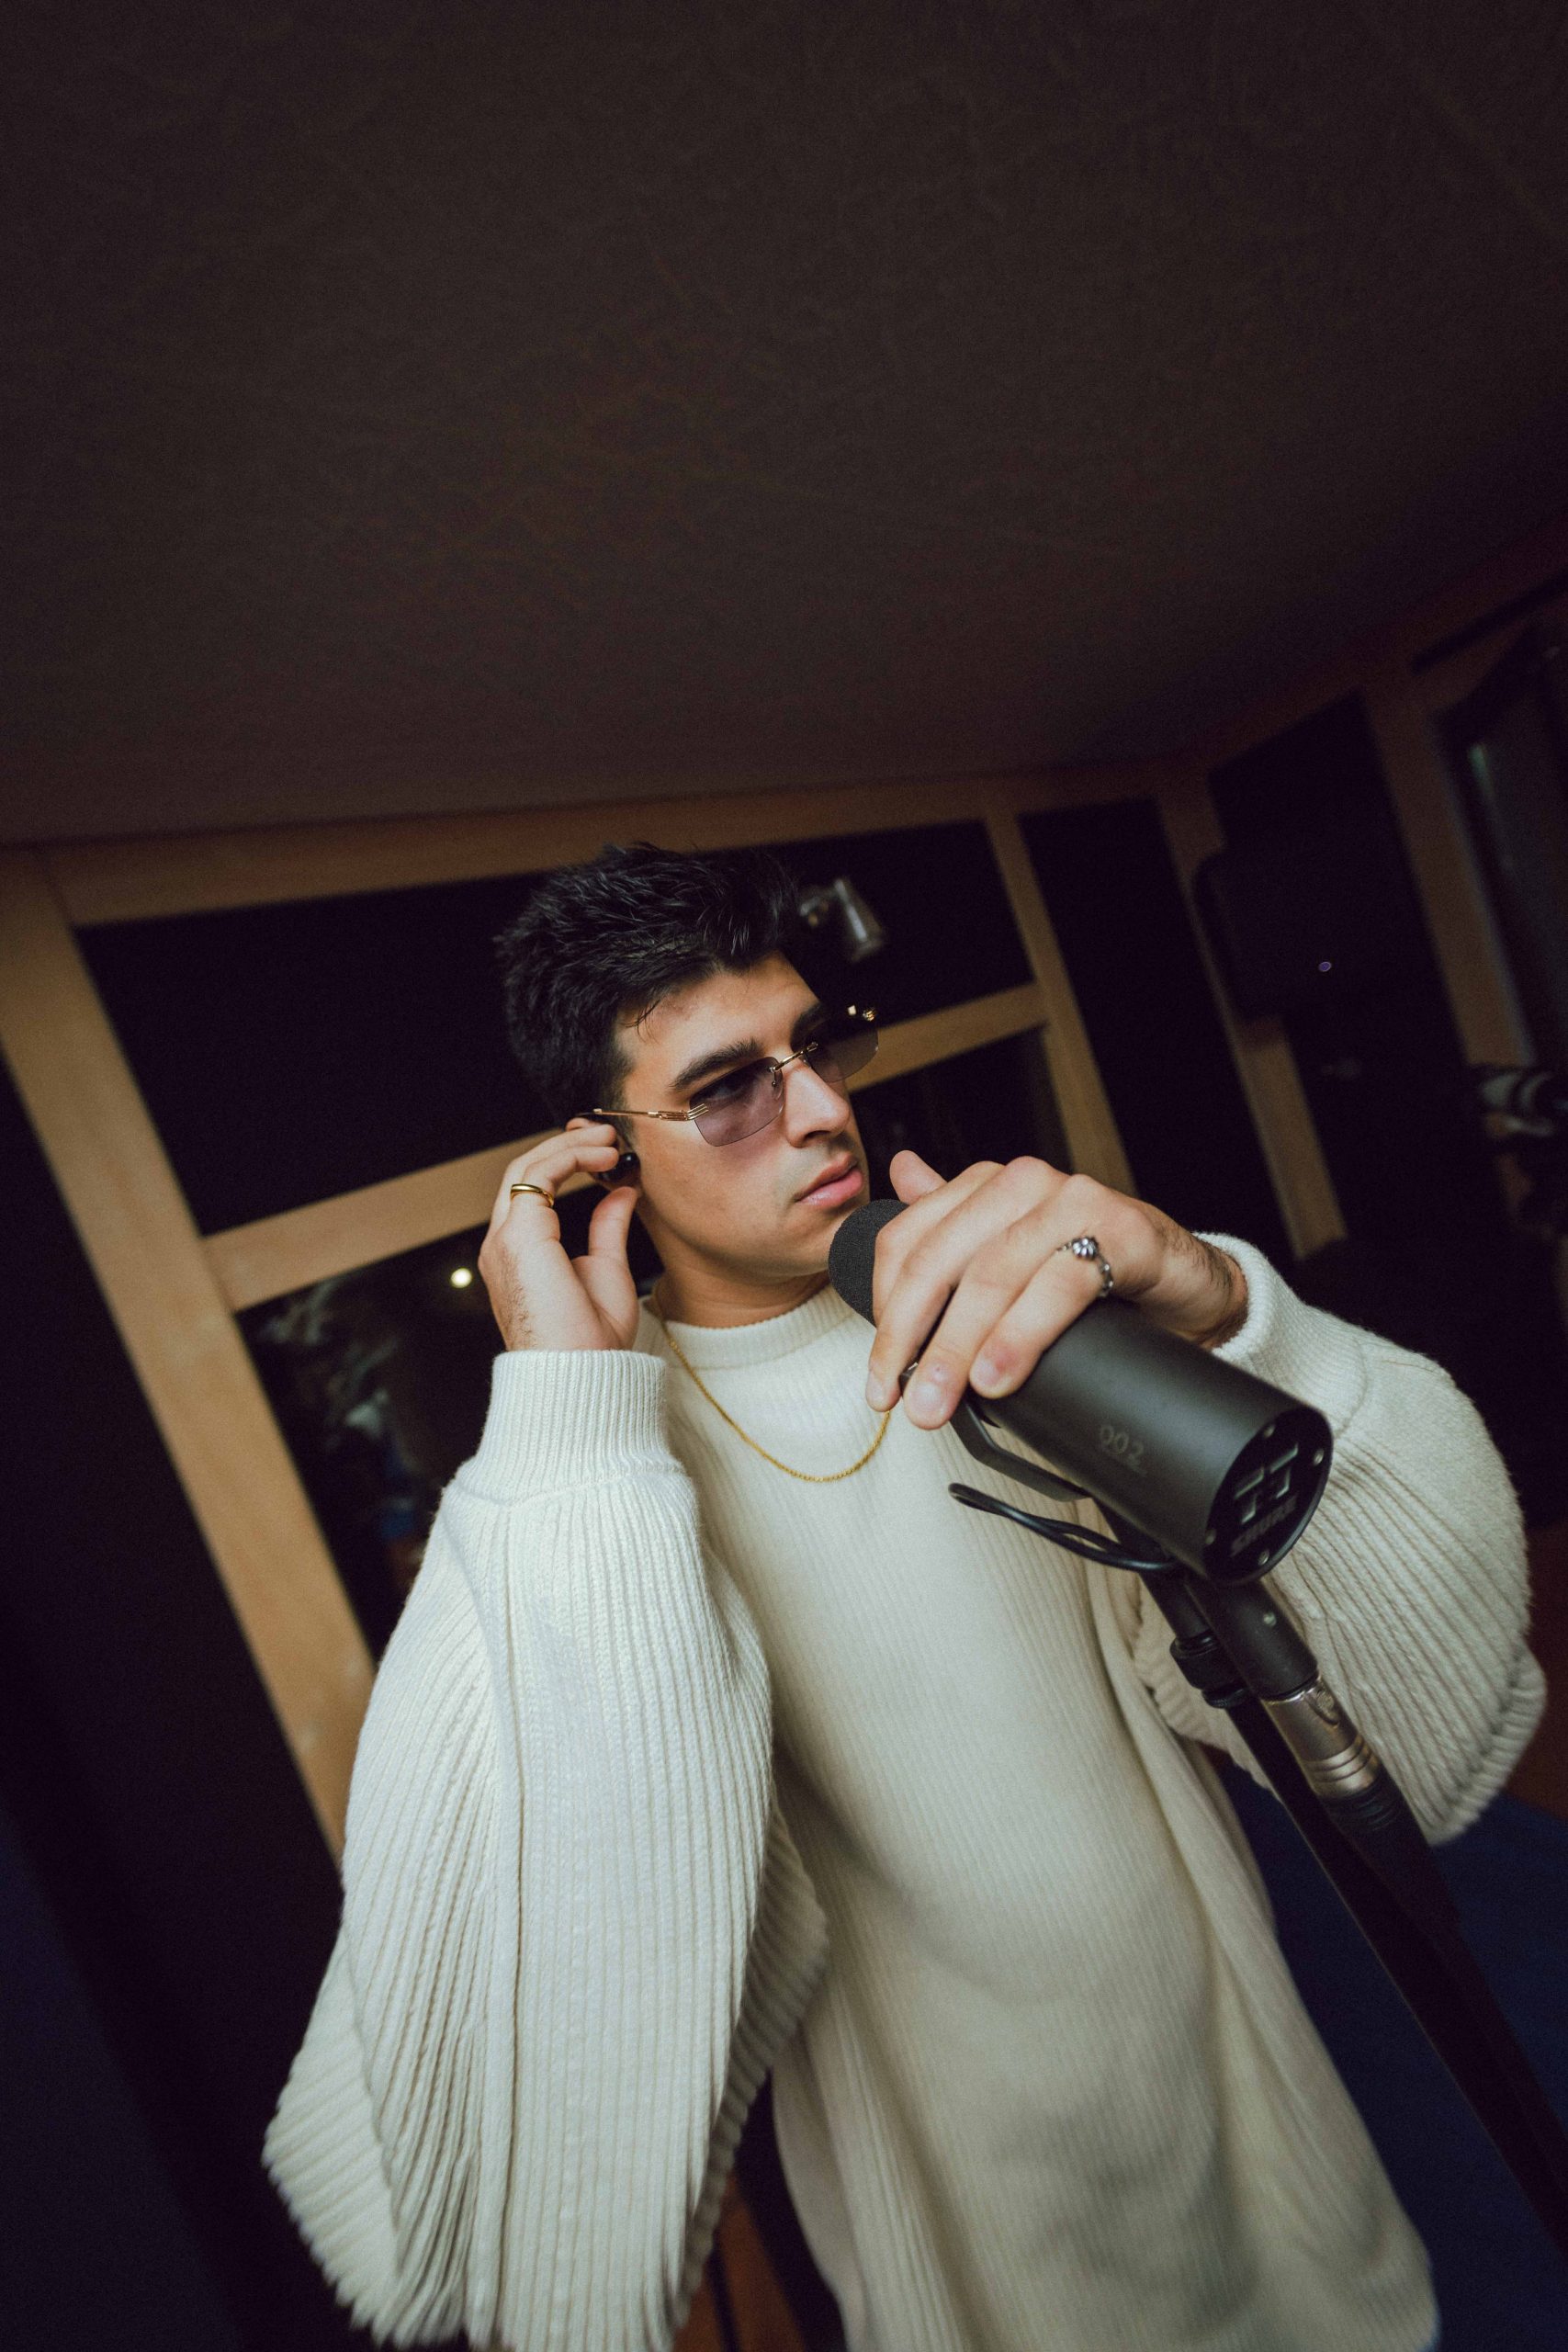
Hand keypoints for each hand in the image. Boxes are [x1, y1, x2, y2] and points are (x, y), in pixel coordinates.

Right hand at [477, 1118, 640, 1352]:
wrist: (581, 1376)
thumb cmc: (592, 1343)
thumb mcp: (607, 1271)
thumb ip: (608, 1228)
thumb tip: (623, 1191)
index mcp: (519, 1256)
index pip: (532, 1193)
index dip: (565, 1163)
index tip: (603, 1152)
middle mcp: (503, 1245)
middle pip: (523, 1174)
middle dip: (563, 1145)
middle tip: (605, 1134)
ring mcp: (504, 1240)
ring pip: (526, 1168)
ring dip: (569, 1146)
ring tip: (608, 1139)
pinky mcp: (517, 1237)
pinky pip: (538, 1177)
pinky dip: (570, 1157)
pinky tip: (603, 1157)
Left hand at [864, 1151, 1247, 1427]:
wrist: (1189, 1288)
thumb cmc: (1096, 1275)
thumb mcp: (1013, 1260)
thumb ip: (956, 1226)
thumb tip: (900, 1175)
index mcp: (985, 1187)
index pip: (905, 1242)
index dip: (883, 1312)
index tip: (882, 1376)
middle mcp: (1023, 1184)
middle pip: (939, 1261)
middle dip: (909, 1338)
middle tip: (900, 1400)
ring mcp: (1073, 1201)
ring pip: (993, 1274)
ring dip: (957, 1346)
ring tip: (940, 1398)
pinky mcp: (1122, 1229)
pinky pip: (1059, 1283)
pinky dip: (1020, 1336)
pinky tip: (998, 1375)